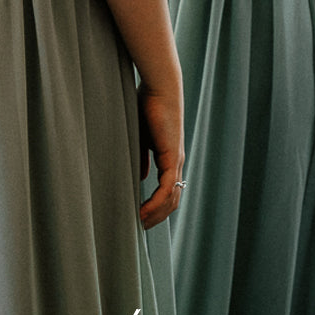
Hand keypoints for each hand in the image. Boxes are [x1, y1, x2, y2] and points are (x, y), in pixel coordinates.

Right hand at [138, 82, 184, 229]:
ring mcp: (176, 160)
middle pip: (172, 201)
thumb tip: (140, 177)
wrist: (160, 87)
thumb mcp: (140, 136)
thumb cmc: (147, 105)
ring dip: (156, 215)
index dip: (155, 207)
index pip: (167, 191)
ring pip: (171, 199)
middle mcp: (176, 162)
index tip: (139, 217)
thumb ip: (141, 156)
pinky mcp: (172, 156)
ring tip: (139, 224)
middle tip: (139, 228)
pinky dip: (155, 203)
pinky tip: (142, 212)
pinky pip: (166, 189)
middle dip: (156, 217)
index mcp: (169, 157)